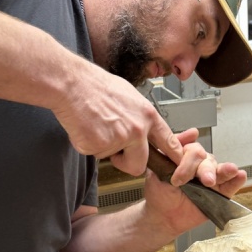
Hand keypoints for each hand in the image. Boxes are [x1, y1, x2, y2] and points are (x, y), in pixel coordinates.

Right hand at [52, 60, 182, 175]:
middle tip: (116, 151)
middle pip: (139, 165)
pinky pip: (94, 154)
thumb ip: (140, 117)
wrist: (73, 84)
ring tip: (96, 126)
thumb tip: (144, 131)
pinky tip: (86, 127)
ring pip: (112, 158)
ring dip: (103, 149)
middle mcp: (137, 129)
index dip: (173, 157)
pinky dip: (87, 145)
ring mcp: (119, 138)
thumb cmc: (97, 86)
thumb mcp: (130, 97)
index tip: (177, 167)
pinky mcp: (99, 146)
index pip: (169, 142)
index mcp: (148, 115)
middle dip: (127, 163)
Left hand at [144, 128, 246, 234]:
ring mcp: (211, 179)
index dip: (187, 163)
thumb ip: (171, 148)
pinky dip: (237, 180)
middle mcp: (200, 166)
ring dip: (225, 170)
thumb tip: (191, 132)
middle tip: (202, 181)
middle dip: (205, 170)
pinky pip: (231, 186)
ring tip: (229, 170)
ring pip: (221, 170)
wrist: (162, 216)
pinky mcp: (219, 194)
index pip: (193, 151)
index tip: (177, 178)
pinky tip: (240, 176)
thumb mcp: (158, 167)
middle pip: (208, 160)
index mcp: (187, 157)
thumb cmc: (159, 192)